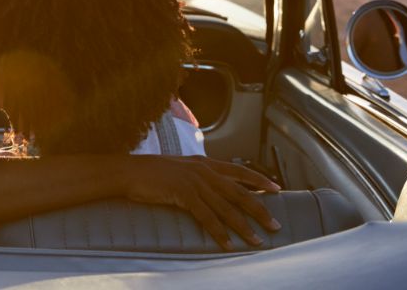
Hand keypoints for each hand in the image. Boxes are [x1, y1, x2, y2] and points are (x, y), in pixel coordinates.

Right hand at [123, 156, 281, 249]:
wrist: (129, 171)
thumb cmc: (151, 172)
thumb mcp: (180, 168)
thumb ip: (197, 175)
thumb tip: (210, 188)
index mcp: (205, 163)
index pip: (239, 171)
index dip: (259, 181)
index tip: (277, 189)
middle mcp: (204, 171)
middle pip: (240, 193)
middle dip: (260, 210)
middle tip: (275, 225)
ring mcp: (195, 182)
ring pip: (226, 208)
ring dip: (244, 227)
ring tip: (257, 240)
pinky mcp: (184, 194)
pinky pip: (206, 217)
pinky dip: (219, 232)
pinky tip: (227, 243)